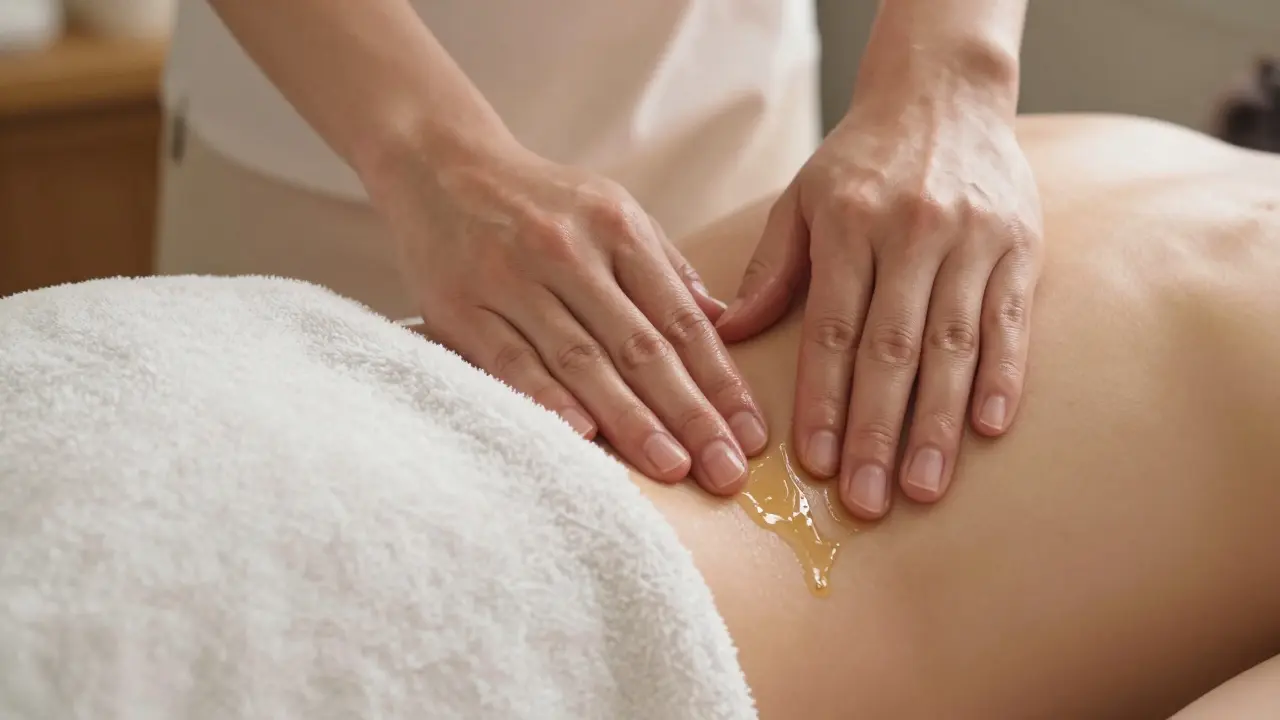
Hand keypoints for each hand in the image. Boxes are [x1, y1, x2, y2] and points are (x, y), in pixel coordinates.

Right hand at [371, 139, 765, 494]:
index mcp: (617, 229)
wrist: (437, 164)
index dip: (720, 381)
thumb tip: (723, 322)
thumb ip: (664, 267)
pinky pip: (510, 360)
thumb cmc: (538, 200)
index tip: (751, 434)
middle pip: (640, 347)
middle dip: (690, 413)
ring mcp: (513, 279)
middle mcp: (569, 253)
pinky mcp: (461, 305)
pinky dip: (546, 398)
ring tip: (672, 467)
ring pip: (581, 360)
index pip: (680, 319)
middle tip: (726, 471)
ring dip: (630, 419)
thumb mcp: (611, 211)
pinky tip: (583, 436)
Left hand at [716, 82, 1043, 518]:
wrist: (943, 94)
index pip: (832, 329)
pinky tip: (986, 430)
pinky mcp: (1020, 246)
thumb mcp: (802, 198)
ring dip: (937, 424)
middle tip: (868, 503)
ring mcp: (972, 240)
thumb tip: (724, 334)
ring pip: (953, 346)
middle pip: (891, 350)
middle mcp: (911, 232)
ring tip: (923, 488)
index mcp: (849, 223)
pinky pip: (1010, 322)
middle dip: (877, 433)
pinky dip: (1001, 378)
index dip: (824, 401)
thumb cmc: (861, 160)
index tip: (816, 465)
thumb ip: (770, 267)